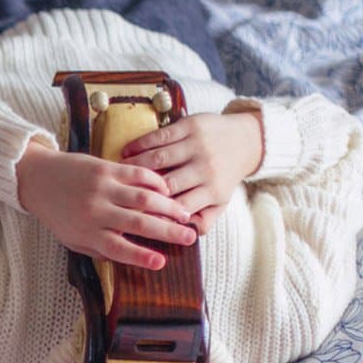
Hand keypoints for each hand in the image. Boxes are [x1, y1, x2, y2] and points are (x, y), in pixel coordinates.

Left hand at [15, 141, 196, 268]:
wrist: (38, 178)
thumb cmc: (58, 213)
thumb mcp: (72, 239)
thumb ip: (99, 249)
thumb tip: (129, 258)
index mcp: (86, 233)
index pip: (117, 249)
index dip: (140, 257)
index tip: (161, 263)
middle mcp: (95, 211)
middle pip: (137, 224)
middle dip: (167, 232)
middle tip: (190, 237)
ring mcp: (101, 188)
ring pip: (142, 198)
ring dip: (168, 207)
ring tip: (185, 214)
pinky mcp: (105, 168)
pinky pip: (136, 174)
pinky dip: (155, 182)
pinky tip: (168, 189)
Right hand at [121, 111, 262, 236]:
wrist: (245, 139)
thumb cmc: (225, 175)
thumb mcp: (221, 202)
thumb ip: (204, 221)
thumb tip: (184, 236)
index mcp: (213, 191)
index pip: (180, 207)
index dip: (157, 214)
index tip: (136, 218)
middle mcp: (206, 168)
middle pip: (167, 184)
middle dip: (142, 191)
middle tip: (119, 197)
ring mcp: (198, 145)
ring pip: (159, 158)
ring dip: (136, 166)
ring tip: (118, 174)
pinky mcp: (190, 125)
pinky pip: (160, 136)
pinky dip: (140, 144)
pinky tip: (126, 153)